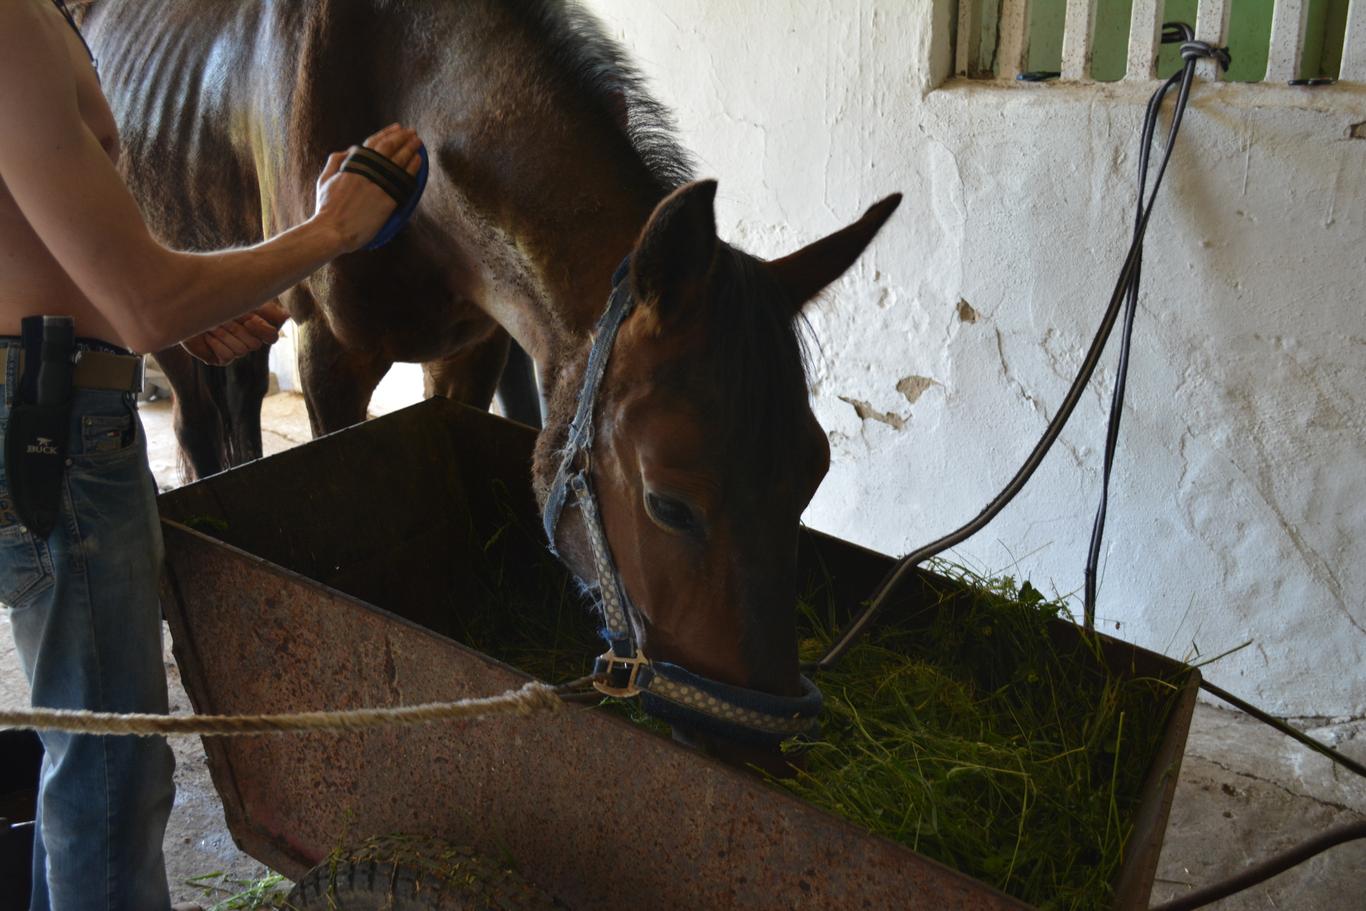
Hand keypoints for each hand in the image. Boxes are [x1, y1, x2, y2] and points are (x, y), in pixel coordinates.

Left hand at [181, 301, 288, 365]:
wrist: (184, 302)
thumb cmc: (213, 296)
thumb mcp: (243, 299)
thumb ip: (266, 309)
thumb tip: (286, 316)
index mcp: (256, 326)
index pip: (272, 336)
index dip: (261, 330)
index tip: (248, 319)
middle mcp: (247, 339)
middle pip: (254, 344)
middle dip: (237, 329)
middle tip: (222, 317)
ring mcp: (234, 350)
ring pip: (241, 350)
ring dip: (224, 335)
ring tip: (211, 323)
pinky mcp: (219, 358)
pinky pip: (227, 357)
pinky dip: (216, 344)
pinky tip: (207, 335)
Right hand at [314, 123, 423, 252]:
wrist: (333, 230)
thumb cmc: (326, 208)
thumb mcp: (325, 179)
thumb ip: (335, 161)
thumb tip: (350, 149)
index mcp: (352, 164)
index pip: (373, 143)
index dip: (387, 134)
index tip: (397, 128)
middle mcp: (367, 171)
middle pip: (388, 148)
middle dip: (402, 137)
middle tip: (412, 132)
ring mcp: (378, 184)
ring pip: (398, 160)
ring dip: (410, 148)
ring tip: (417, 142)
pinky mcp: (387, 200)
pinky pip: (403, 179)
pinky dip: (412, 167)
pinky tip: (418, 160)